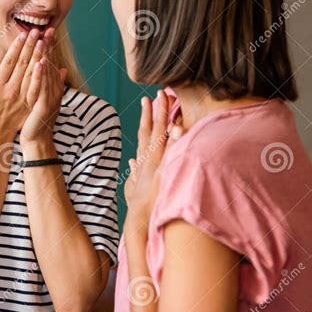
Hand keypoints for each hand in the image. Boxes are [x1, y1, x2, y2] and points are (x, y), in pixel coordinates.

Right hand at [0, 29, 43, 140]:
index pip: (9, 61)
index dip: (16, 47)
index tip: (23, 34)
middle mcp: (9, 89)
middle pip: (22, 64)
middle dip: (29, 46)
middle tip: (36, 32)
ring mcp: (20, 97)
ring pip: (31, 73)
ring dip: (38, 55)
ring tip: (43, 41)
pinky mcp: (29, 103)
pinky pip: (37, 87)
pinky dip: (41, 74)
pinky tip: (46, 62)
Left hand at [19, 28, 66, 145]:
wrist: (37, 140)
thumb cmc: (38, 119)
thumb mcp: (46, 98)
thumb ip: (54, 83)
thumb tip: (64, 69)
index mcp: (52, 87)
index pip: (51, 62)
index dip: (50, 47)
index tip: (48, 31)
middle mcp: (53, 90)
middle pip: (50, 64)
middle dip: (48, 46)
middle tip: (47, 29)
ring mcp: (49, 97)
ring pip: (46, 73)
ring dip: (44, 56)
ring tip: (42, 40)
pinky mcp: (44, 105)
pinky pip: (41, 87)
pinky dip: (41, 74)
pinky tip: (40, 62)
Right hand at [124, 91, 183, 234]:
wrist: (139, 220)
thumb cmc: (139, 205)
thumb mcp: (132, 186)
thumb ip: (133, 172)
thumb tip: (131, 161)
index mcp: (142, 159)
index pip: (144, 132)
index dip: (146, 115)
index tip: (148, 99)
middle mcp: (148, 159)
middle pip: (152, 129)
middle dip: (156, 110)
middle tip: (160, 91)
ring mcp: (156, 165)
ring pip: (160, 137)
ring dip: (164, 120)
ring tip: (167, 103)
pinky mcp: (164, 174)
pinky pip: (171, 155)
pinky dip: (174, 142)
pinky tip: (179, 130)